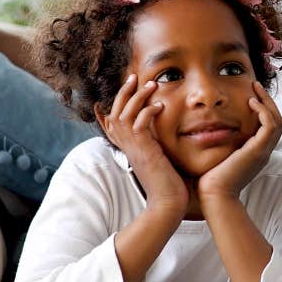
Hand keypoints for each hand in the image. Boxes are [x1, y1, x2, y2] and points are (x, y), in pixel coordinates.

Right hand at [98, 74, 187, 214]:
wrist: (168, 204)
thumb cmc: (168, 184)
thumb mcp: (158, 159)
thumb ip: (155, 145)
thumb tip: (160, 135)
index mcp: (129, 148)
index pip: (112, 122)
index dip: (115, 103)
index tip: (125, 87)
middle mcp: (127, 147)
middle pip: (114, 113)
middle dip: (124, 93)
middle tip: (134, 77)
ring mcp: (133, 150)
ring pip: (124, 115)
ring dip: (137, 97)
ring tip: (152, 84)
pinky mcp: (144, 152)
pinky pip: (138, 125)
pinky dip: (148, 112)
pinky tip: (160, 105)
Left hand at [197, 81, 281, 204]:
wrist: (213, 196)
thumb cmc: (210, 180)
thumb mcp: (218, 157)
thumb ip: (220, 144)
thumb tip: (208, 131)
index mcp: (256, 153)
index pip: (269, 127)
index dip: (263, 109)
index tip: (250, 95)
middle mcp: (264, 151)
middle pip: (277, 120)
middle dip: (267, 101)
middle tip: (255, 86)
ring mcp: (263, 151)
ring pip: (277, 120)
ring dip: (267, 102)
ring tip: (254, 90)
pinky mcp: (258, 151)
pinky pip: (270, 125)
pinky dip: (263, 111)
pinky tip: (250, 103)